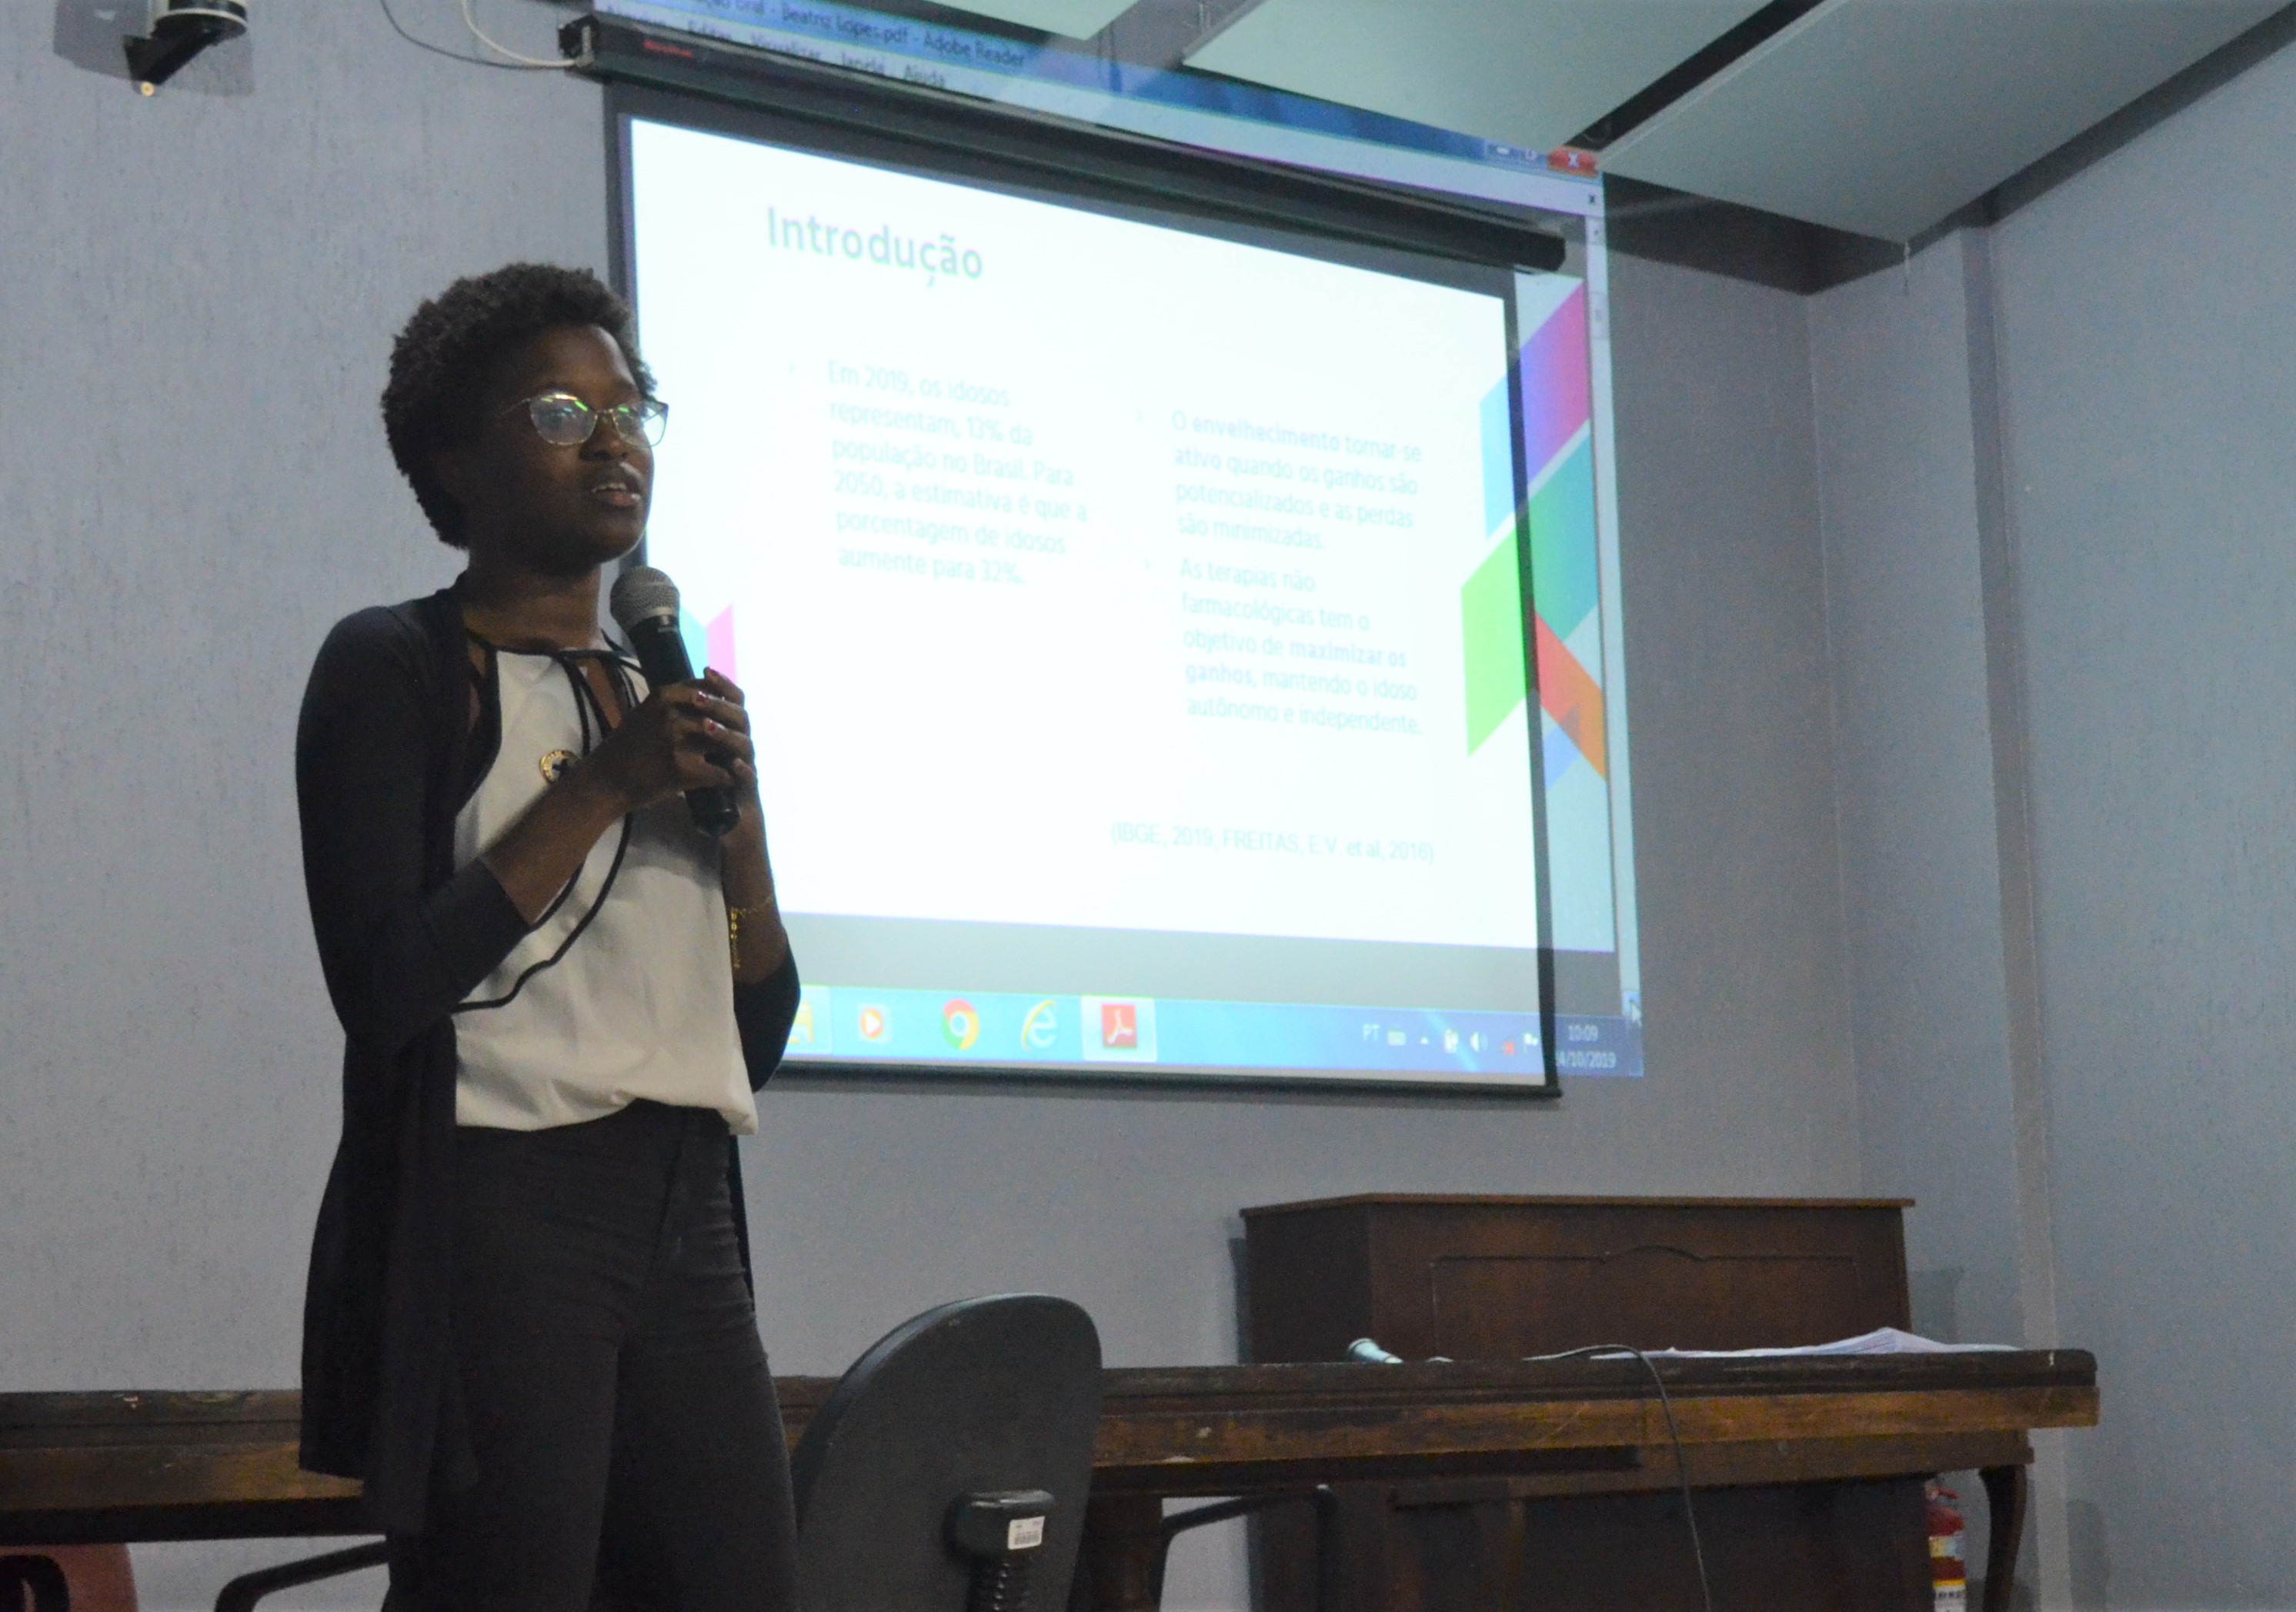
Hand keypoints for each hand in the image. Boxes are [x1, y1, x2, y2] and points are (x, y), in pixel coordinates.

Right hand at [582, 672, 754, 814]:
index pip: (709, 688)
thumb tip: (704, 693)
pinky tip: (728, 780)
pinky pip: (718, 771)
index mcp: (663, 695)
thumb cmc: (625, 747)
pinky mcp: (681, 768)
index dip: (725, 700)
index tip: (731, 712)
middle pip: (720, 714)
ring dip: (733, 753)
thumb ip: (673, 701)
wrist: (605, 780)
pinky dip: (726, 777)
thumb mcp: (644, 713)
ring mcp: (676, 740)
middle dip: (732, 728)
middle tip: (739, 738)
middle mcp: (671, 713)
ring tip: (738, 759)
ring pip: (723, 742)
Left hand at [698, 669, 767, 839]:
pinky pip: (749, 777)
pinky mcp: (749, 791)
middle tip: (700, 696)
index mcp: (730, 732)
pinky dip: (741, 770)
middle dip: (721, 704)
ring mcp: (747, 767)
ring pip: (744, 744)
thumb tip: (677, 698)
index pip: (733, 701)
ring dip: (726, 734)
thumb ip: (693, 728)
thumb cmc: (710, 786)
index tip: (706, 670)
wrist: (731, 822)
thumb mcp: (697, 752)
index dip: (723, 685)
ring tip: (707, 727)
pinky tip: (732, 765)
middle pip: (740, 717)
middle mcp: (741, 746)